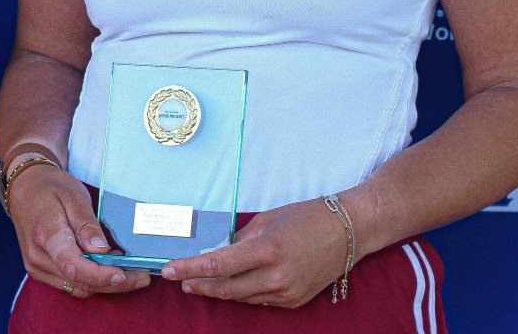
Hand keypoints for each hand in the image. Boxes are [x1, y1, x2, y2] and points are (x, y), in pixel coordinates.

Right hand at [8, 165, 149, 297]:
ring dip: (104, 285)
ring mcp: (36, 267)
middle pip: (79, 282)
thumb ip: (87, 225)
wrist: (24, 188)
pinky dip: (91, 281)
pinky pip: (69, 284)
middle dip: (113, 284)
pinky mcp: (39, 271)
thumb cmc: (51, 187)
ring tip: (130, 273)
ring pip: (76, 288)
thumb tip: (103, 251)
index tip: (124, 274)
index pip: (74, 266)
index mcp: (46, 234)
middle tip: (141, 277)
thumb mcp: (74, 196)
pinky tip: (108, 270)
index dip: (101, 275)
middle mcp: (38, 257)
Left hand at [160, 197, 348, 307]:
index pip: (218, 265)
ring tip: (200, 282)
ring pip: (241, 297)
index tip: (169, 271)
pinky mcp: (294, 301)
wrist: (348, 231)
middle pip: (226, 288)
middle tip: (180, 280)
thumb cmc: (307, 217)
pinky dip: (244, 292)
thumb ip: (240, 238)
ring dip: (219, 290)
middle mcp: (276, 276)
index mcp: (267, 250)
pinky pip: (260, 299)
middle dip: (199, 285)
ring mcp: (286, 292)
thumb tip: (217, 252)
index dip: (190, 269)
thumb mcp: (268, 220)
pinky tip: (233, 284)